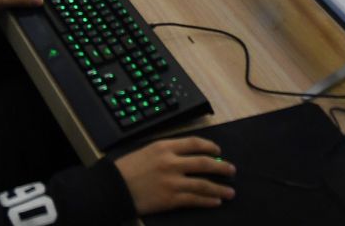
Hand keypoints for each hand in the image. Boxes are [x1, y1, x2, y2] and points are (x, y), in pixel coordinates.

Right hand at [114, 137, 235, 213]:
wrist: (112, 188)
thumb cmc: (125, 169)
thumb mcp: (145, 151)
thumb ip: (165, 151)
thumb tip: (186, 156)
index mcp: (164, 146)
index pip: (194, 143)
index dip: (210, 146)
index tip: (218, 150)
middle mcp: (171, 162)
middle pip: (204, 163)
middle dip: (221, 167)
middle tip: (231, 170)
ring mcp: (172, 182)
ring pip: (203, 184)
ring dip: (220, 188)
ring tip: (231, 191)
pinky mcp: (170, 199)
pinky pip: (195, 200)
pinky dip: (208, 201)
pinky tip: (216, 201)